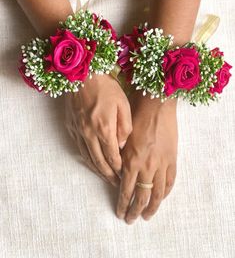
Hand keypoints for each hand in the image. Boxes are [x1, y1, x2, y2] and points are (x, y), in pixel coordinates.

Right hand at [65, 74, 131, 186]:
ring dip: (97, 170)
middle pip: (99, 161)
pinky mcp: (71, 127)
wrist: (83, 75)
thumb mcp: (123, 104)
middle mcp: (89, 134)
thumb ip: (125, 127)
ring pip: (88, 157)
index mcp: (104, 128)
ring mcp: (78, 131)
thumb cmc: (106, 88)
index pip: (112, 156)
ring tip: (105, 177)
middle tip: (116, 184)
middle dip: (109, 175)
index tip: (124, 176)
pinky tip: (92, 162)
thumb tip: (122, 144)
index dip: (118, 168)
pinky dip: (87, 159)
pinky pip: (79, 149)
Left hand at [116, 91, 177, 222]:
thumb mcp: (122, 138)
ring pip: (158, 193)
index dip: (123, 204)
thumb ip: (120, 157)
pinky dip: (166, 192)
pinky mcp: (172, 159)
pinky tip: (162, 198)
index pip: (125, 190)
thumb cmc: (135, 117)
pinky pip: (170, 181)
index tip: (120, 212)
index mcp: (131, 161)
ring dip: (152, 207)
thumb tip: (118, 172)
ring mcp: (161, 164)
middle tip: (131, 219)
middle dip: (135, 210)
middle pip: (141, 196)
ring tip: (147, 216)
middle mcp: (146, 167)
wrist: (156, 105)